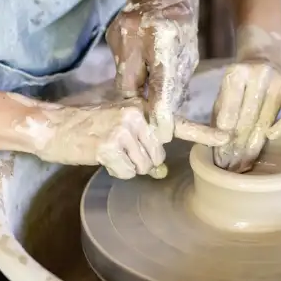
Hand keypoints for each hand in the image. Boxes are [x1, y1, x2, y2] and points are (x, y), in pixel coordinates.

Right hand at [16, 97, 228, 178]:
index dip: (204, 133)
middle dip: (138, 158)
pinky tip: (99, 155)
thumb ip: (144, 145)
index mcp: (142, 108)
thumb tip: (161, 168)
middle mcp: (137, 116)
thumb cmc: (87, 129)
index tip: (227, 137)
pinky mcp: (110, 145)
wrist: (53, 127)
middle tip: (115, 146)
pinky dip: (114, 170)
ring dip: (126, 165)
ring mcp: (124, 129)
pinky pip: (126, 172)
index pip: (177, 123)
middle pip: (156, 155)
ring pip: (143, 166)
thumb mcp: (119, 131)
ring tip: (106, 148)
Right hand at [107, 0, 208, 143]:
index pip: (159, 85)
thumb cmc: (183, 22)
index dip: (160, 112)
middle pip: (131, 87)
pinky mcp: (110, 34)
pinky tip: (140, 67)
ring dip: (136, 87)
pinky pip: (119, 65)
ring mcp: (119, 33)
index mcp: (163, 37)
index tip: (164, 133)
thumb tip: (166, 118)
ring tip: (149, 88)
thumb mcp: (188, 54)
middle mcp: (136, 34)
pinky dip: (131, 72)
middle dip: (140, 105)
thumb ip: (176, 84)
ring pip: (122, 77)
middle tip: (152, 116)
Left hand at [212, 26, 280, 172]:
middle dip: (238, 148)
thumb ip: (220, 114)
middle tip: (231, 168)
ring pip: (266, 120)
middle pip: (247, 120)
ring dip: (255, 146)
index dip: (224, 138)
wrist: (264, 54)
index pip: (229, 112)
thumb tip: (214, 145)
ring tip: (244, 165)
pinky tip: (270, 139)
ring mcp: (280, 81)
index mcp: (236, 73)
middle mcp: (259, 75)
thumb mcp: (224, 90)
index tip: (219, 159)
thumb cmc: (239, 80)